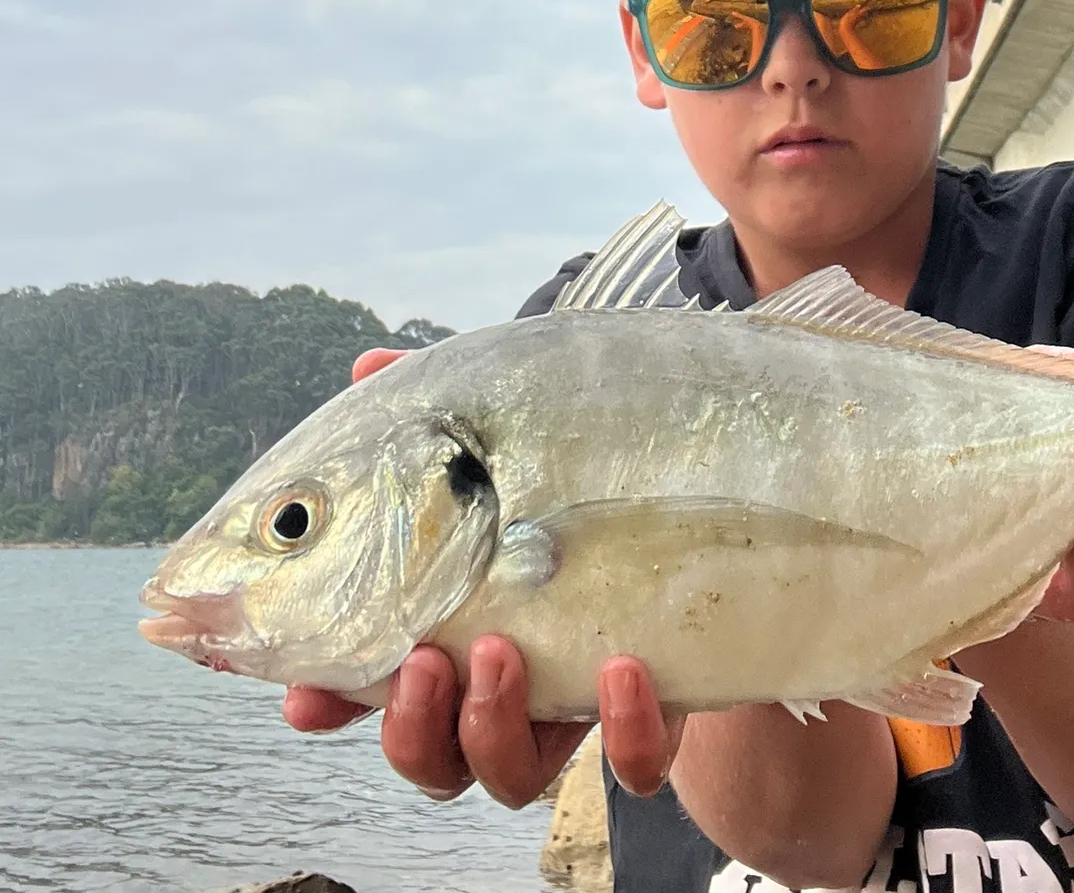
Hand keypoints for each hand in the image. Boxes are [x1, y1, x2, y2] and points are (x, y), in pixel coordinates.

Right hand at [282, 345, 681, 804]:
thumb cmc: (579, 474)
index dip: (329, 699)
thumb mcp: (508, 434)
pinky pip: (633, 761)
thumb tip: (371, 365)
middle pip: (431, 752)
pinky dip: (623, 731)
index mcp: (454, 624)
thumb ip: (438, 411)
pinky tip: (620, 669)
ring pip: (510, 773)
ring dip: (490, 726)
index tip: (302, 695)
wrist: (705, 506)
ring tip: (499, 653)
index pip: (371, 683)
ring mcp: (574, 701)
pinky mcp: (651, 708)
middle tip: (423, 661)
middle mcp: (505, 680)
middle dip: (410, 724)